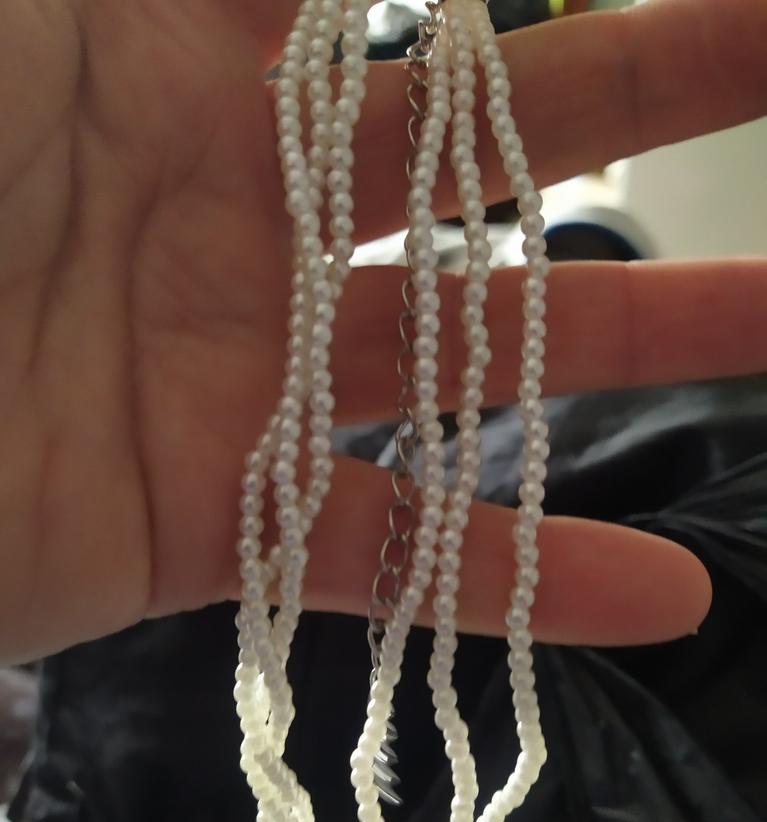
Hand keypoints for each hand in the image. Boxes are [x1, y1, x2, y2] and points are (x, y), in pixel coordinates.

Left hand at [1, 0, 764, 663]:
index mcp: (179, 49)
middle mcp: (236, 206)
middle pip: (484, 153)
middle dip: (646, 92)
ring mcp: (239, 376)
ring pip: (472, 368)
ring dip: (638, 351)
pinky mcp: (210, 525)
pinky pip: (393, 560)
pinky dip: (524, 584)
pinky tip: (666, 596)